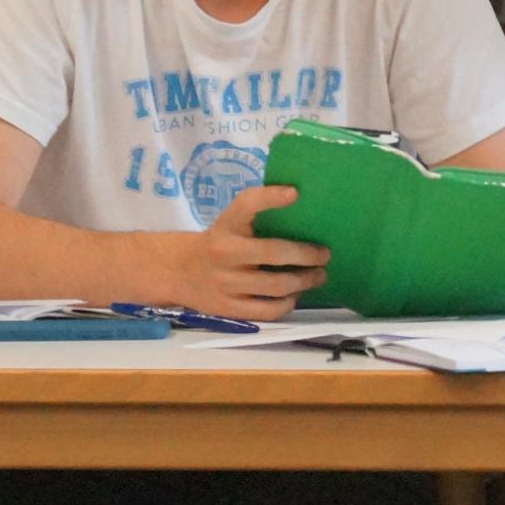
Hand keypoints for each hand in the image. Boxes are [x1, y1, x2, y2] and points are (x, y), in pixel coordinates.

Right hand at [158, 184, 330, 320]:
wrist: (179, 272)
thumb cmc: (219, 241)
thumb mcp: (230, 221)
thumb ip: (257, 213)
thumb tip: (301, 203)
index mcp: (226, 225)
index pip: (246, 204)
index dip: (269, 197)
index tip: (295, 193)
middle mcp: (224, 252)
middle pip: (273, 253)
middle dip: (306, 255)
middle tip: (324, 254)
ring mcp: (226, 283)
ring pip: (275, 286)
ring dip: (304, 281)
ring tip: (318, 275)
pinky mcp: (228, 308)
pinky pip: (267, 311)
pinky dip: (288, 303)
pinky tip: (295, 295)